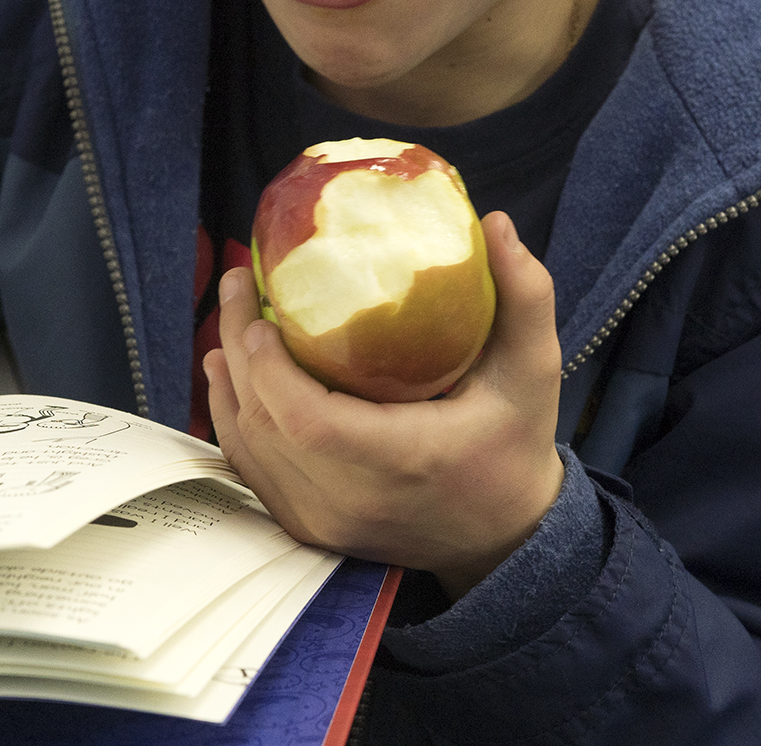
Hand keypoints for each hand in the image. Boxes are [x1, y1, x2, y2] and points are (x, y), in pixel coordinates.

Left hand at [204, 211, 564, 597]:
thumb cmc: (515, 444)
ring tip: (229, 319)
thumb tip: (496, 223)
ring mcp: (325, 521)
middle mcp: (354, 500)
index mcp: (406, 460)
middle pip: (267, 425)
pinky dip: (232, 420)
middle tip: (238, 286)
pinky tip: (225, 374)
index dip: (272, 368)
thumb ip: (526, 296)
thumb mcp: (534, 371)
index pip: (311, 422)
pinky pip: (252, 472)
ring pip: (250, 447)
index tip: (264, 314)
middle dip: (239, 350)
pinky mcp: (309, 528)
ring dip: (229, 382)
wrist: (506, 537)